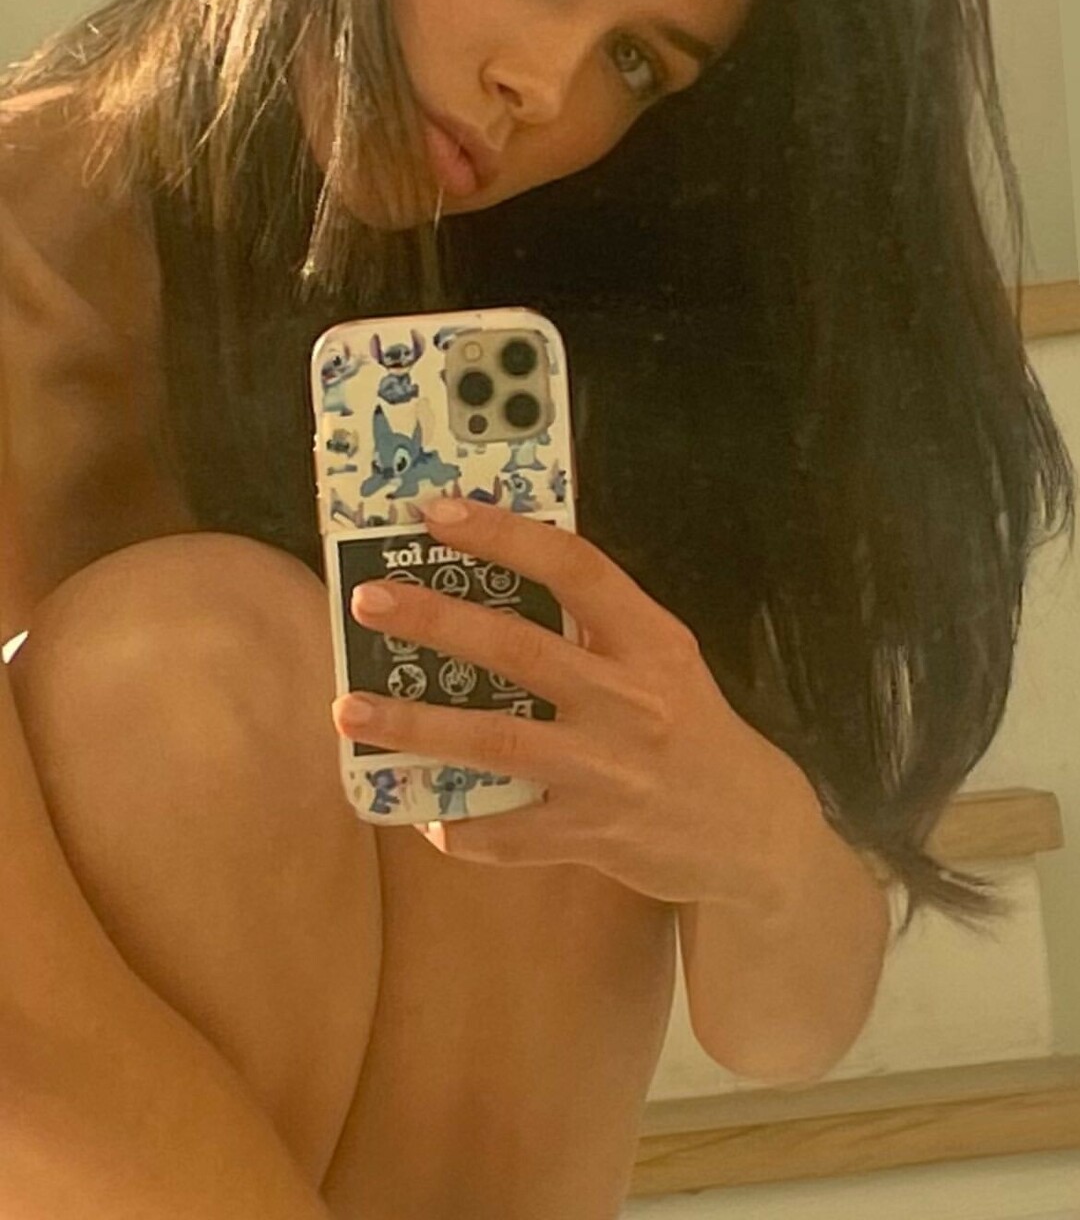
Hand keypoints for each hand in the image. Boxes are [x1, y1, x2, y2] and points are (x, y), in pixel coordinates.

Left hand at [330, 497, 815, 906]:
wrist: (753, 831)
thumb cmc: (691, 727)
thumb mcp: (664, 658)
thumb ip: (597, 624)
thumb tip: (499, 576)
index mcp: (650, 639)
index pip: (574, 567)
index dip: (504, 534)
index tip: (439, 513)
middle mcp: (629, 698)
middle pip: (518, 650)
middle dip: (436, 621)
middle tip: (369, 601)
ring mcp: (609, 771)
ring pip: (495, 742)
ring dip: (415, 727)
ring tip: (350, 710)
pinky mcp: (593, 836)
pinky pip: (507, 834)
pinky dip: (458, 825)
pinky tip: (422, 813)